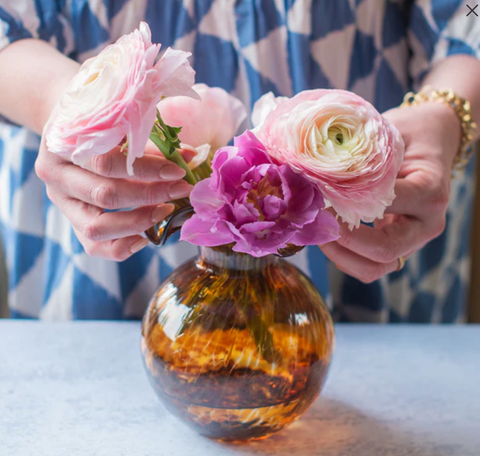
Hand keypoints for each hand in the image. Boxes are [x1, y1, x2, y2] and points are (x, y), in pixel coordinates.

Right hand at [35, 136, 191, 260]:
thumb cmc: (96, 119)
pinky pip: (94, 246)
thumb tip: (190, 156)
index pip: (107, 163)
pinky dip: (122, 246)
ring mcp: (61, 202)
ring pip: (96, 228)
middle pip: (104, 196)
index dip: (146, 169)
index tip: (178, 171)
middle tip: (180, 190)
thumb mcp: (118, 121)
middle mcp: (56, 176)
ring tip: (166, 211)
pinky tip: (147, 236)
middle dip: (150, 195)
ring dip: (137, 223)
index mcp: (62, 145)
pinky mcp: (71, 221)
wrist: (67, 126)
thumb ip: (150, 141)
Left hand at [320, 102, 460, 282]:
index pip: (386, 206)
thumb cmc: (411, 132)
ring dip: (341, 256)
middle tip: (317, 222)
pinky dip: (345, 258)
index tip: (321, 196)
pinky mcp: (400, 246)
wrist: (433, 141)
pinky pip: (371, 265)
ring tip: (318, 234)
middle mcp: (427, 223)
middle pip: (385, 251)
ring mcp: (415, 239)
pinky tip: (328, 238)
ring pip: (377, 268)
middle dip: (343, 241)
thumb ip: (364, 155)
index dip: (348, 206)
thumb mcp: (391, 132)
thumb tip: (318, 173)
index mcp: (429, 192)